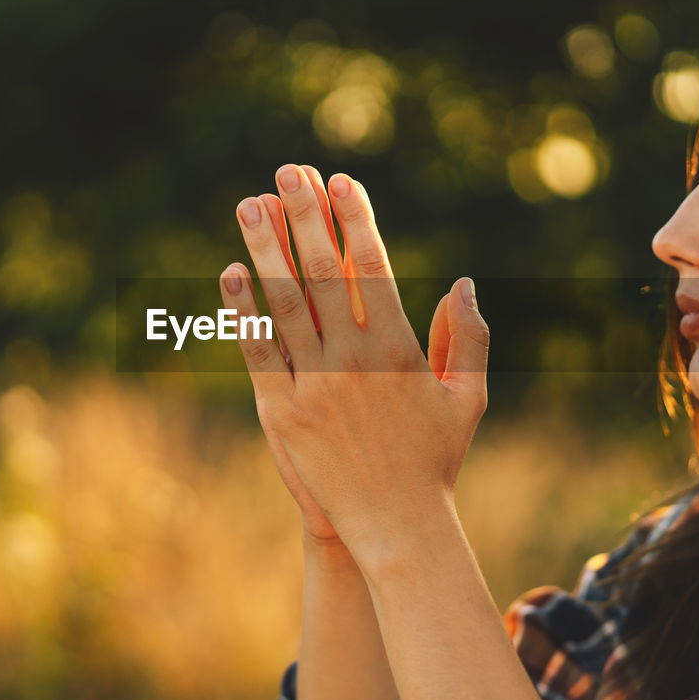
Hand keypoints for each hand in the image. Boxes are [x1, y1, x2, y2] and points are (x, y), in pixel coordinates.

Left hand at [220, 163, 489, 574]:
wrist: (395, 527)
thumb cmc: (435, 460)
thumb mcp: (467, 397)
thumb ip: (465, 338)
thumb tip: (462, 283)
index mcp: (400, 351)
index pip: (373, 269)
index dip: (354, 222)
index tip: (340, 182)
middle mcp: (355, 361)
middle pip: (324, 273)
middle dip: (305, 218)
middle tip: (287, 172)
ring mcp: (316, 386)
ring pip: (286, 304)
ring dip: (266, 249)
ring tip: (249, 204)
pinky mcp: (283, 413)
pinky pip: (259, 352)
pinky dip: (244, 312)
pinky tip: (231, 273)